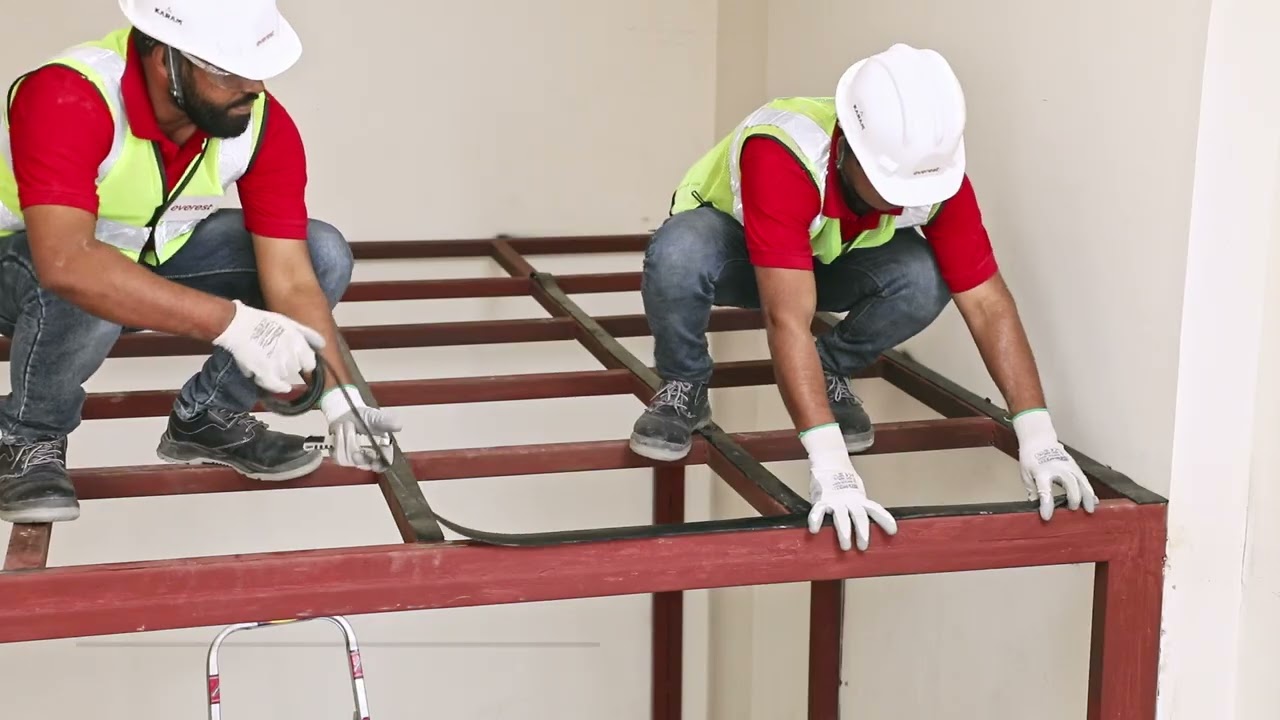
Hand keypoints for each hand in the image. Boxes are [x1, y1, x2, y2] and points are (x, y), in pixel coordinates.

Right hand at [212, 300, 325, 393]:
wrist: (238, 325)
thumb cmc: (263, 321)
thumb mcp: (290, 322)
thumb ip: (308, 334)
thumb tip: (323, 345)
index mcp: (298, 342)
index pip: (311, 362)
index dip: (305, 363)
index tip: (301, 362)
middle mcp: (291, 354)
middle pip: (297, 370)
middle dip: (291, 367)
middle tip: (280, 360)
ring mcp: (278, 365)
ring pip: (286, 378)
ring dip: (280, 374)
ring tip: (271, 365)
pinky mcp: (264, 373)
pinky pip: (276, 386)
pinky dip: (279, 387)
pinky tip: (280, 386)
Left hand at [320, 384, 402, 470]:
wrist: (344, 414)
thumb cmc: (362, 416)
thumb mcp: (375, 417)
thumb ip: (386, 421)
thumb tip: (398, 425)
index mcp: (381, 450)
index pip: (384, 463)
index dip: (380, 465)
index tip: (375, 463)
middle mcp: (369, 458)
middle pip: (365, 464)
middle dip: (358, 454)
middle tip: (354, 441)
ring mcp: (354, 460)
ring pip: (349, 459)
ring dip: (346, 439)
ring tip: (347, 425)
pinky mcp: (341, 459)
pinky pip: (338, 456)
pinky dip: (338, 441)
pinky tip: (340, 433)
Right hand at [800, 423, 896, 550]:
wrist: (830, 463)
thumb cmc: (843, 483)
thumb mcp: (856, 494)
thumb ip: (860, 507)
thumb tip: (869, 527)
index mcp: (860, 500)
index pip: (875, 509)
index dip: (884, 520)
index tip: (893, 531)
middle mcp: (850, 501)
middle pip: (859, 516)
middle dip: (862, 532)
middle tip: (863, 547)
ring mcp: (835, 501)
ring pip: (841, 516)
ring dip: (844, 531)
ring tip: (845, 546)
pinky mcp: (821, 500)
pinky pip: (817, 511)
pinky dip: (815, 520)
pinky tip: (814, 530)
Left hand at [1012, 409, 1097, 519]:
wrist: (1039, 440)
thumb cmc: (1031, 459)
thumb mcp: (1026, 474)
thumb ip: (1032, 491)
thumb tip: (1035, 509)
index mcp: (1041, 471)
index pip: (1045, 490)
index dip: (1046, 504)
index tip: (1047, 517)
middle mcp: (1057, 468)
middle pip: (1070, 483)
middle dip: (1074, 498)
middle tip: (1073, 510)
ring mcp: (1069, 466)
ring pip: (1082, 482)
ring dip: (1087, 497)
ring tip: (1090, 510)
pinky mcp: (1075, 467)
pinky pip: (1085, 481)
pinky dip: (1090, 491)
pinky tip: (1094, 501)